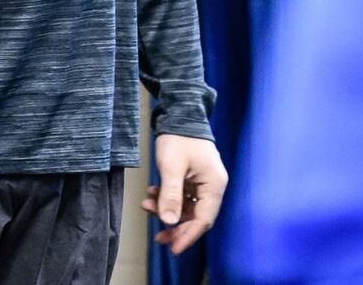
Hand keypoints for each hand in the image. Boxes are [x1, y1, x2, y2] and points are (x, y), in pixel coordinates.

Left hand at [142, 133, 227, 254]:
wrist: (179, 113)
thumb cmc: (179, 137)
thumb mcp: (172, 167)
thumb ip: (171, 195)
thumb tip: (169, 222)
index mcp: (214, 185)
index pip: (204, 220)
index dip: (188, 236)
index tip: (173, 248)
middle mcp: (212, 186)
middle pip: (196, 217)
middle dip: (176, 227)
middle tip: (159, 237)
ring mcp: (203, 183)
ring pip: (186, 208)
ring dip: (167, 210)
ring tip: (148, 205)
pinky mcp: (193, 179)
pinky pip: (181, 196)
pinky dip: (167, 198)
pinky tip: (152, 194)